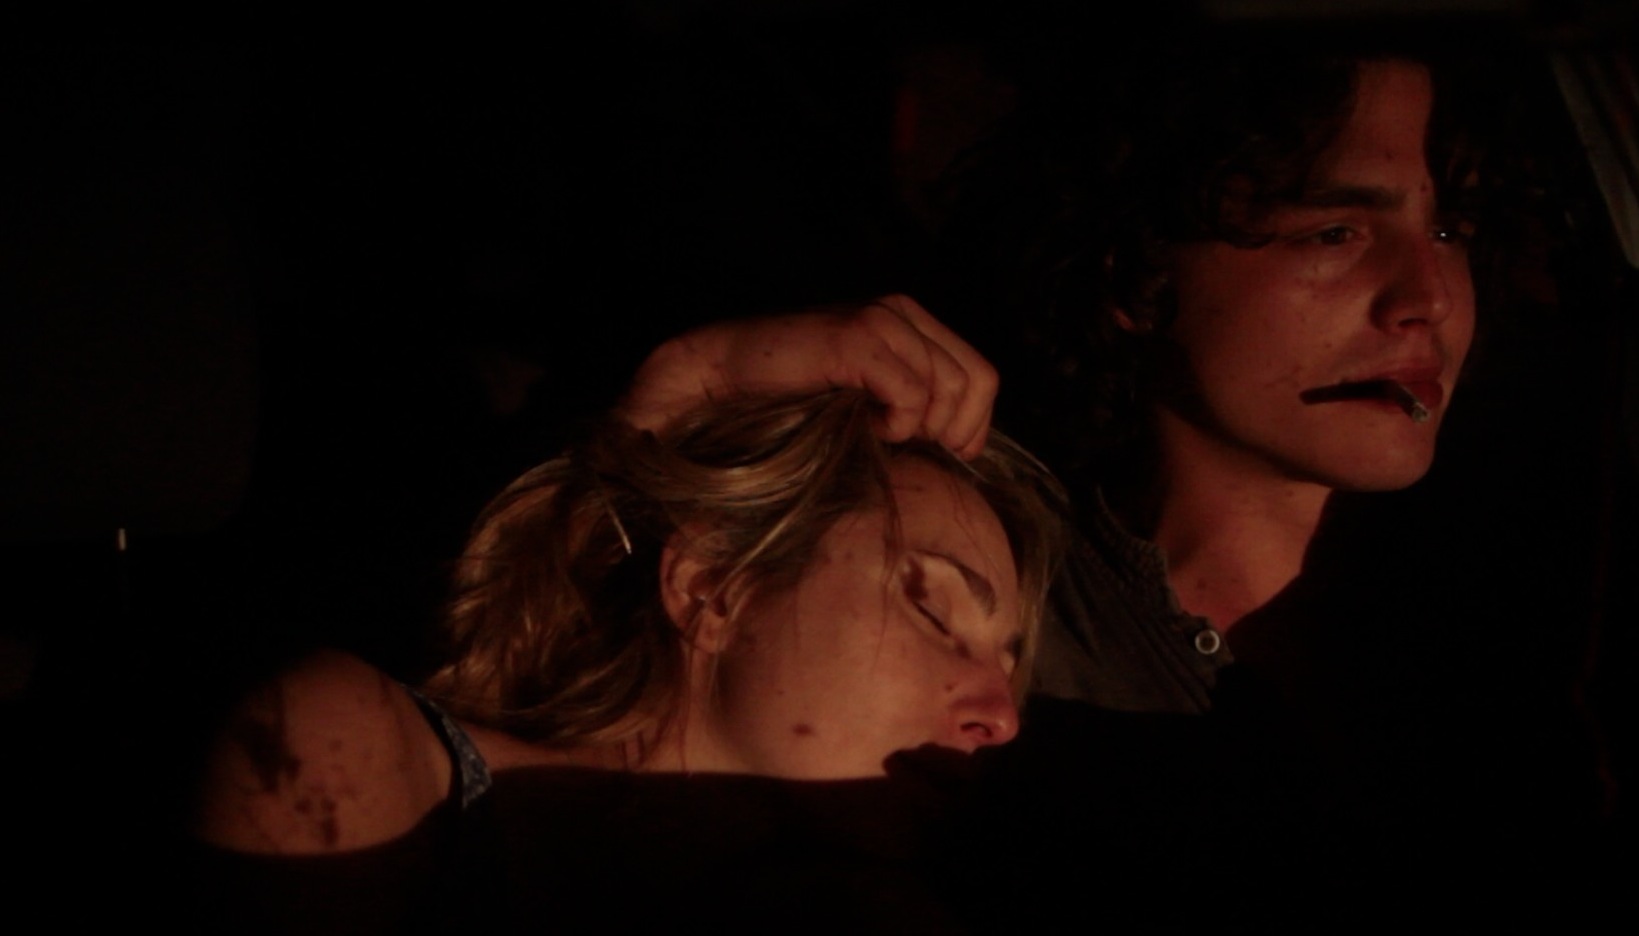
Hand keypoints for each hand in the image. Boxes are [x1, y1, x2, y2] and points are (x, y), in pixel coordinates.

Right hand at [618, 295, 997, 457]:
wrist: (724, 380)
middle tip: (901, 443)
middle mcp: (901, 312)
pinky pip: (912, 393)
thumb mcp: (868, 400)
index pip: (983, 376)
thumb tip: (967, 445)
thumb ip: (915, 403)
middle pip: (974, 384)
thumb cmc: (794, 401)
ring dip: (915, 426)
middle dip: (946, 430)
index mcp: (911, 321)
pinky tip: (863, 424)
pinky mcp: (857, 338)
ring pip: (947, 389)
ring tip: (874, 430)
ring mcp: (881, 320)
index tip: (946, 453)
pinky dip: (895, 423)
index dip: (974, 425)